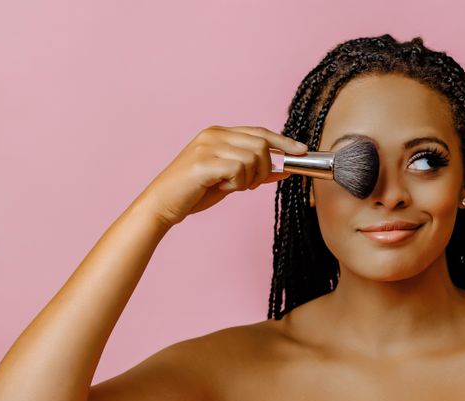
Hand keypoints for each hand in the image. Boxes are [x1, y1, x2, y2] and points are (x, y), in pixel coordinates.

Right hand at [134, 125, 307, 227]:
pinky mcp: (204, 162)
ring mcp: (208, 146)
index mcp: (219, 133)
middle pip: (262, 145)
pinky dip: (236, 184)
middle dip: (265, 169)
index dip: (284, 141)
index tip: (302, 151)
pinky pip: (239, 170)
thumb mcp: (230, 180)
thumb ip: (255, 172)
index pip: (260, 132)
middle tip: (250, 184)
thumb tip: (285, 169)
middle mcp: (214, 134)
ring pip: (253, 158)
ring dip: (248, 179)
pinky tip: (221, 187)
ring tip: (229, 186)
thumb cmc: (194, 192)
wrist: (162, 205)